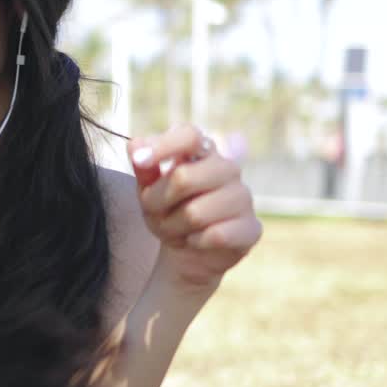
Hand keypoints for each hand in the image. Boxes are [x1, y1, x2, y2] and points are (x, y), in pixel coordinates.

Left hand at [127, 125, 261, 289]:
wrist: (190, 250)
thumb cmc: (168, 211)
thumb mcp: (148, 189)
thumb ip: (143, 167)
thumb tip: (135, 146)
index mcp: (202, 151)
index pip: (189, 135)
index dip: (163, 146)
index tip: (139, 161)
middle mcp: (227, 168)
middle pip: (184, 178)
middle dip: (158, 202)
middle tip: (156, 213)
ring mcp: (242, 197)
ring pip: (195, 213)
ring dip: (174, 226)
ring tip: (176, 229)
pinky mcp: (251, 228)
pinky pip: (215, 236)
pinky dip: (195, 241)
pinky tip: (196, 240)